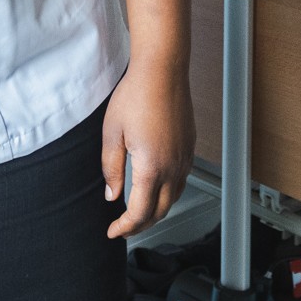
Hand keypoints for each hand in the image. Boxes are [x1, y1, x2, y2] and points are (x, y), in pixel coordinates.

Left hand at [101, 63, 194, 240]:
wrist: (162, 70)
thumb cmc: (136, 95)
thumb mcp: (112, 133)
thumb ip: (111, 168)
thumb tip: (112, 194)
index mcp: (151, 167)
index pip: (140, 213)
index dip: (125, 227)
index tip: (113, 231)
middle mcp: (173, 167)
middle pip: (160, 211)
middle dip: (141, 225)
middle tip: (123, 227)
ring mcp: (184, 158)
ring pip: (173, 198)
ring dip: (156, 211)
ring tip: (138, 213)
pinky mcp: (189, 147)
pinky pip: (181, 181)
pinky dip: (167, 194)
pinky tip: (155, 188)